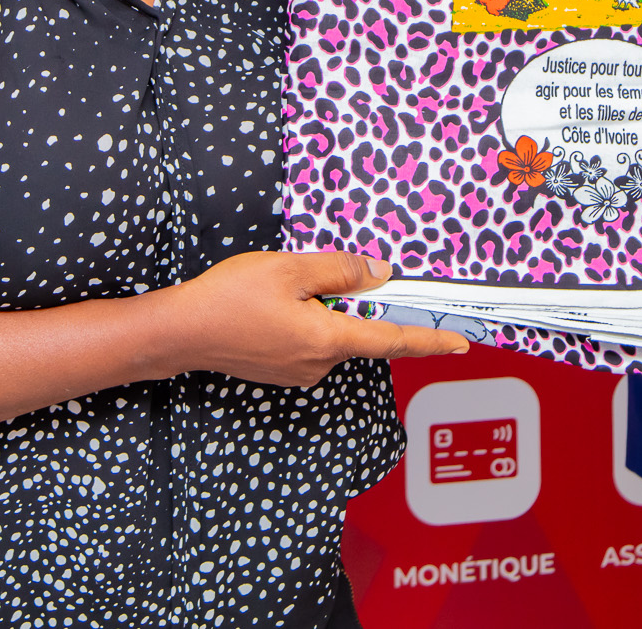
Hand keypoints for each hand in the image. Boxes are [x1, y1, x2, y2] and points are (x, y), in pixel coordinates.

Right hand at [170, 251, 467, 386]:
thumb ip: (340, 271)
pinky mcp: (282, 371)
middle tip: (309, 279)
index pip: (392, 340)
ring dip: (320, 309)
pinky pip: (309, 341)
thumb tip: (378, 274)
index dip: (429, 340)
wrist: (180, 332)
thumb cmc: (231, 298)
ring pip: (330, 333)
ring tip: (276, 289)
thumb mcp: (291, 270)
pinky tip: (271, 305)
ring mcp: (299, 372)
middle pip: (357, 330)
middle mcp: (319, 364)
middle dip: (346, 302)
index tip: (461, 344)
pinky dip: (304, 320)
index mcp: (328, 340)